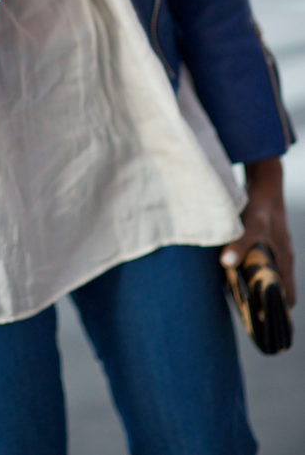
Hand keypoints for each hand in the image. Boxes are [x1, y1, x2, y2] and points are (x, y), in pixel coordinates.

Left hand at [220, 157, 295, 307]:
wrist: (264, 182)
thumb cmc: (262, 204)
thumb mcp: (252, 224)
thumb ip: (240, 243)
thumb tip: (226, 264)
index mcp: (283, 261)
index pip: (287, 298)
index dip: (278, 315)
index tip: (265, 330)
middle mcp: (280, 260)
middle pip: (275, 291)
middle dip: (262, 306)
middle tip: (244, 321)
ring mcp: (272, 252)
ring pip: (264, 278)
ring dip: (252, 289)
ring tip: (234, 302)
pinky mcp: (261, 244)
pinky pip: (256, 265)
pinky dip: (246, 274)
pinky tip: (228, 276)